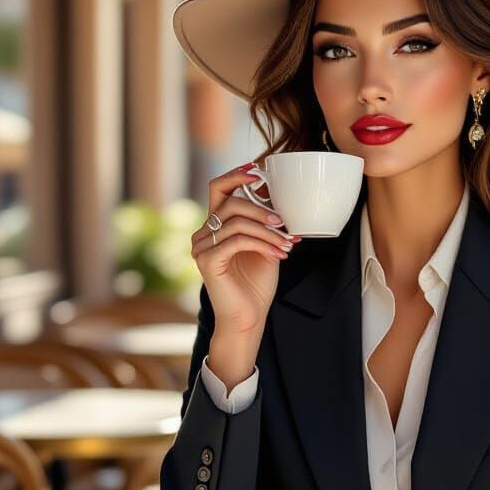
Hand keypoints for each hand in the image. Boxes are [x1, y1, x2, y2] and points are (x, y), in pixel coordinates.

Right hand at [190, 164, 301, 336]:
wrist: (247, 317)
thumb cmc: (256, 283)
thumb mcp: (265, 245)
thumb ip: (265, 223)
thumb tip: (281, 199)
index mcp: (214, 226)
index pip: (218, 189)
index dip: (236, 176)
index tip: (258, 171)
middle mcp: (203, 234)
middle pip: (230, 203)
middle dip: (261, 209)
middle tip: (284, 222)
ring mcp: (202, 247)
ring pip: (237, 223)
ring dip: (268, 232)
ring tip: (287, 244)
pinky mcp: (208, 261)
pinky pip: (237, 241)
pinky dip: (263, 245)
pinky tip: (279, 255)